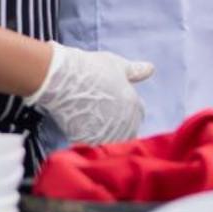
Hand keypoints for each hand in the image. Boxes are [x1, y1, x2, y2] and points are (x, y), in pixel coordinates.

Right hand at [29, 43, 154, 145]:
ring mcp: (105, 132)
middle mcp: (123, 121)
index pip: (139, 115)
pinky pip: (95, 146)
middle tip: (106, 120)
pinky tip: (84, 131)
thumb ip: (135, 71)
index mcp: (133, 104)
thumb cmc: (90, 68)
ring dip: (108, 137)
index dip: (130, 111)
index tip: (117, 108)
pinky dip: (92, 141)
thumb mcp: (117, 66)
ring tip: (96, 127)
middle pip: (128, 132)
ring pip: (113, 141)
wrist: (62, 79)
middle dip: (122, 127)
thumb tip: (150, 68)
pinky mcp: (87, 139)